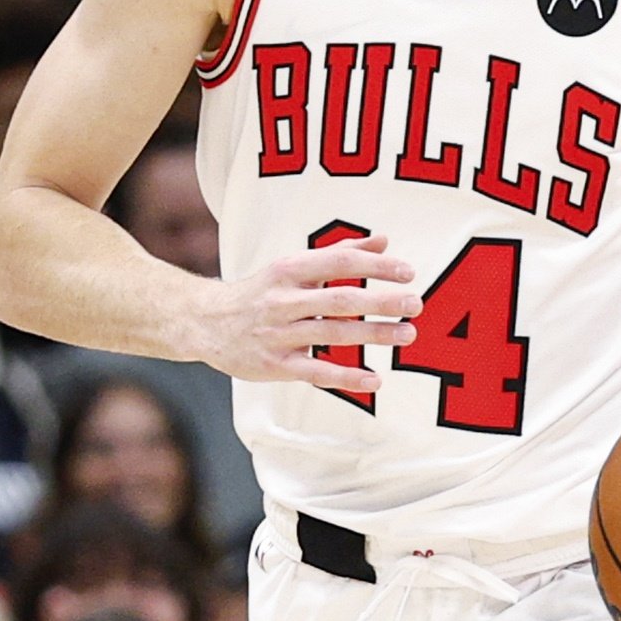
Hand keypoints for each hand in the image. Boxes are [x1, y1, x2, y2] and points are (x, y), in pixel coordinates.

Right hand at [183, 240, 428, 391]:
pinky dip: (347, 378)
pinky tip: (375, 380)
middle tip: (415, 304)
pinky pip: (316, 373)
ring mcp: (278, 335)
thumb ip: (340, 254)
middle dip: (381, 301)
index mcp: (288, 270)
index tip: (407, 271)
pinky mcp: (275, 366)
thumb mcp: (293, 267)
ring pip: (332, 335)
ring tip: (407, 334)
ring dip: (373, 334)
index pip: (338, 262)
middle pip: (339, 299)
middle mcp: (283, 300)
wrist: (205, 322)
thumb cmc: (260, 292)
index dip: (375, 266)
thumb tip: (385, 240)